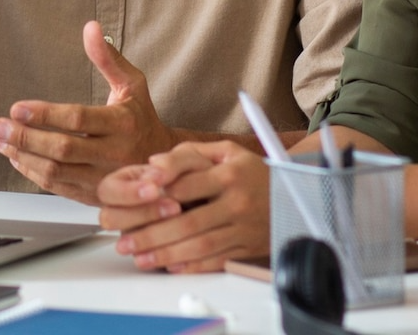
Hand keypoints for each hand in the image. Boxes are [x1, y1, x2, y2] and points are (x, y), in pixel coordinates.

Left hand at [0, 21, 175, 203]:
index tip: (17, 108)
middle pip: (62, 149)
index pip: (78, 119)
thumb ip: (108, 59)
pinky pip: (57, 187)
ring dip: (23, 156)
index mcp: (123, 124)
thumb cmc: (142, 119)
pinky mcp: (93, 195)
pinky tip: (16, 157)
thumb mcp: (132, 85)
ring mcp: (103, 179)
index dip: (45, 115)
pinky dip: (32, 173)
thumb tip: (91, 29)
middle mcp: (114, 154)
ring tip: (1, 140)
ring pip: (56, 172)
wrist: (163, 165)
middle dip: (25, 137)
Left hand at [96, 140, 269, 273]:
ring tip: (140, 258)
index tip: (132, 202)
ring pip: (198, 246)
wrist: (292, 197)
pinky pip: (215, 260)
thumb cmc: (251, 172)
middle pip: (188, 223)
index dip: (157, 194)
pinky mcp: (245, 248)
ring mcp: (242, 228)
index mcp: (229, 174)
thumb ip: (189, 154)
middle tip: (125, 241)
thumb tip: (154, 163)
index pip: (186, 185)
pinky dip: (190, 266)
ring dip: (166, 254)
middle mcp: (236, 202)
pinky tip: (169, 266)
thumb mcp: (226, 151)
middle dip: (152, 234)